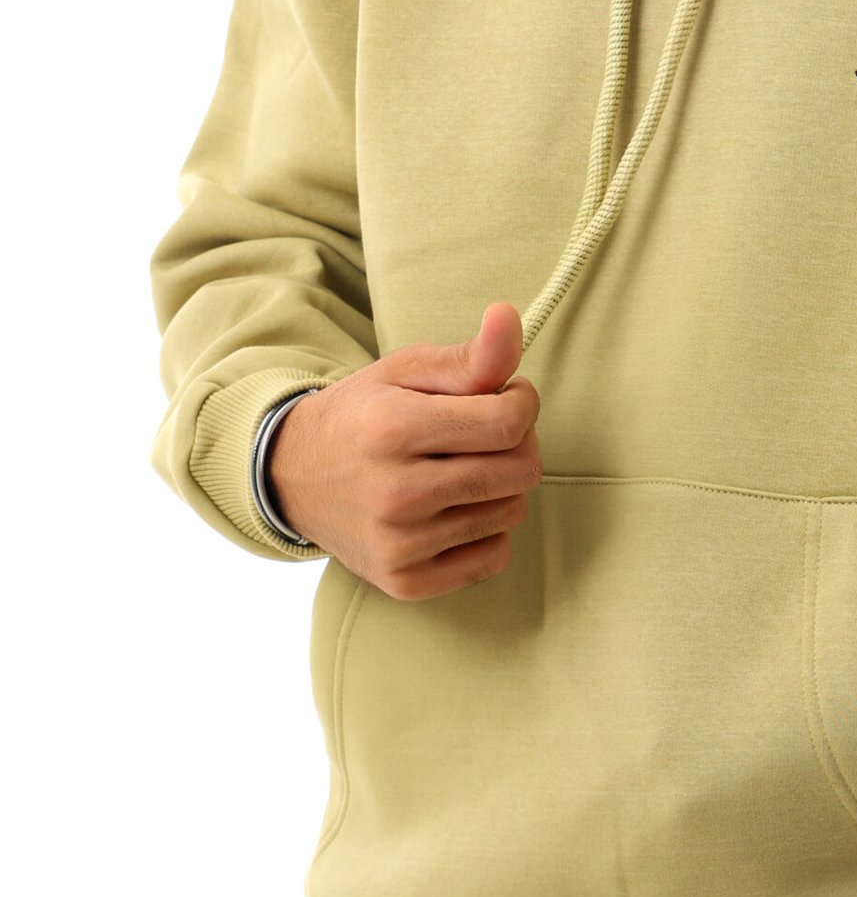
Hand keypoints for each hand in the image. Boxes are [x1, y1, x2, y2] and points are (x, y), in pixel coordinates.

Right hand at [266, 300, 541, 599]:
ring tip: (463, 466)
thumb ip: (470, 355)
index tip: (505, 395)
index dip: (522, 402)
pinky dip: (486, 530)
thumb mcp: (407, 371)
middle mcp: (394, 493)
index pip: (508, 423)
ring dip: (501, 485)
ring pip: (511, 512)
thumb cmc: (363, 414)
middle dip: (518, 442)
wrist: (294, 477)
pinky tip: (454, 507)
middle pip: (519, 472)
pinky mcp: (405, 581)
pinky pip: (493, 557)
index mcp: (393, 429)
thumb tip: (509, 315)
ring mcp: (399, 545)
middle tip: (485, 431)